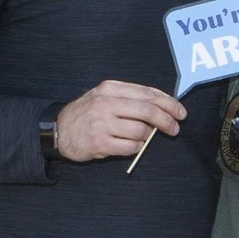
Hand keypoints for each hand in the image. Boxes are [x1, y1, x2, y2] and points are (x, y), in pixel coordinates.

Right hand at [54, 79, 186, 161]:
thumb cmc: (87, 113)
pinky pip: (131, 147)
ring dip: (148, 137)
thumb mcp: (104, 96)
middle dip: (167, 121)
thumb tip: (163, 106)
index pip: (148, 93)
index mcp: (110, 88)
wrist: (58, 130)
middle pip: (148, 111)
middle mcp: (106, 103)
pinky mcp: (99, 142)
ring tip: (141, 137)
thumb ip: (130, 98)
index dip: (169, 103)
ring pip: (141, 131)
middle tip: (175, 129)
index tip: (180, 112)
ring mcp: (102, 123)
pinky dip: (137, 148)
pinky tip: (130, 146)